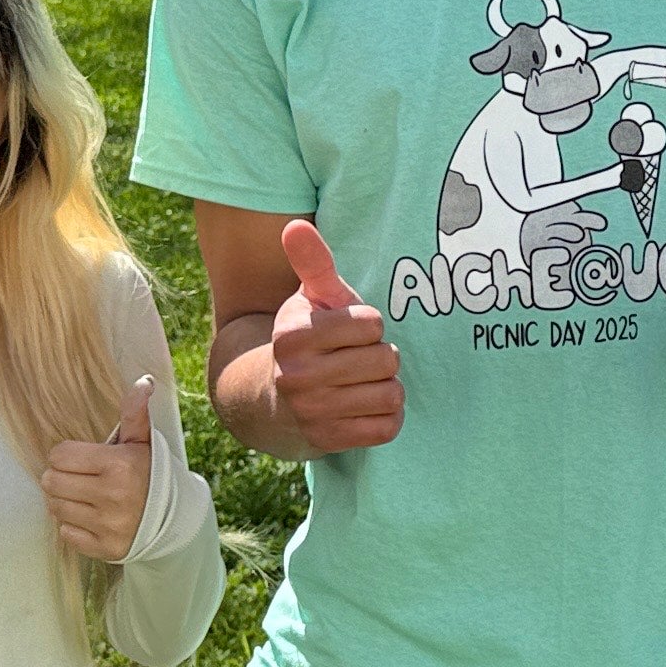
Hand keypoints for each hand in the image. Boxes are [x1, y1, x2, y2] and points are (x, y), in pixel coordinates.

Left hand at [41, 371, 161, 561]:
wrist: (176, 519)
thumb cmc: (152, 475)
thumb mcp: (144, 442)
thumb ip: (135, 412)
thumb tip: (143, 381)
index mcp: (119, 465)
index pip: (59, 456)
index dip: (67, 455)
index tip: (82, 459)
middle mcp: (112, 496)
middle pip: (51, 482)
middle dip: (60, 478)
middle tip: (78, 478)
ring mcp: (108, 525)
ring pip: (55, 508)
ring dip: (65, 501)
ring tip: (84, 497)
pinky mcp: (105, 548)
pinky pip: (66, 533)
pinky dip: (73, 526)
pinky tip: (90, 517)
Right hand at [273, 219, 403, 451]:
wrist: (274, 402)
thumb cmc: (307, 341)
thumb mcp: (309, 299)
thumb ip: (313, 262)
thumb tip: (295, 225)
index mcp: (293, 335)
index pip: (372, 323)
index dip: (369, 325)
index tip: (349, 332)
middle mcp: (297, 376)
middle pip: (387, 359)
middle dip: (381, 357)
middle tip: (358, 360)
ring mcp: (312, 412)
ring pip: (391, 394)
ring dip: (386, 387)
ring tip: (362, 383)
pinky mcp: (329, 441)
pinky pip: (388, 427)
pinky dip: (386, 416)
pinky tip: (364, 407)